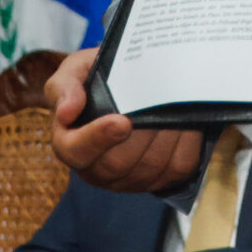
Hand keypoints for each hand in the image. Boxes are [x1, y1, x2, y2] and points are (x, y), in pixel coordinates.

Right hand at [46, 46, 206, 192]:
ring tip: (172, 107)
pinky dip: (185, 143)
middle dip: (141, 134)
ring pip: (149, 168)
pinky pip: (175, 168)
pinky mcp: (158, 180)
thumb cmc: (97, 77)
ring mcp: (128, 179)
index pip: (77, 152)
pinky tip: (185, 121)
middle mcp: (97, 170)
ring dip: (165, 136)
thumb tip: (66, 112)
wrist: (132, 81)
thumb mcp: (75, 71)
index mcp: (70, 144)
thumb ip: (65, 87)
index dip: (98, 139)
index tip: (122, 121)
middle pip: (118, 163)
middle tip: (156, 104)